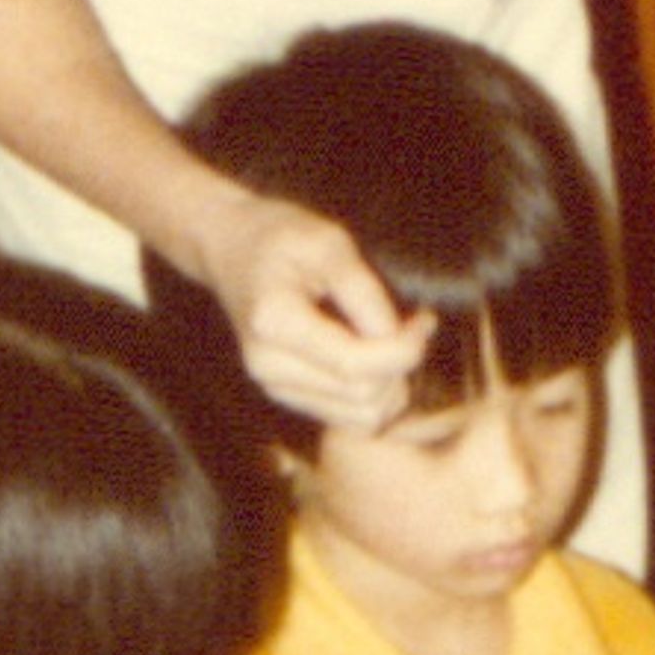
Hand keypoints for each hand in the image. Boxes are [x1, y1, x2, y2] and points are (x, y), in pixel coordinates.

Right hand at [192, 189, 432, 431]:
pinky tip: (377, 359)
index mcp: (274, 324)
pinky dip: (375, 396)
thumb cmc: (279, 236)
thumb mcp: (327, 242)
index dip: (405, 349)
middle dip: (402, 365)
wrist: (229, 247)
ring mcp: (274, 385)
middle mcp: (268, 365)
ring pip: (360, 417)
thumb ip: (363, 291)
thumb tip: (398, 335)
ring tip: (396, 342)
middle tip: (416, 326)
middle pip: (362, 396)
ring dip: (393, 386)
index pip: (355, 365)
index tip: (425, 319)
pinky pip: (348, 417)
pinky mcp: (287, 395)